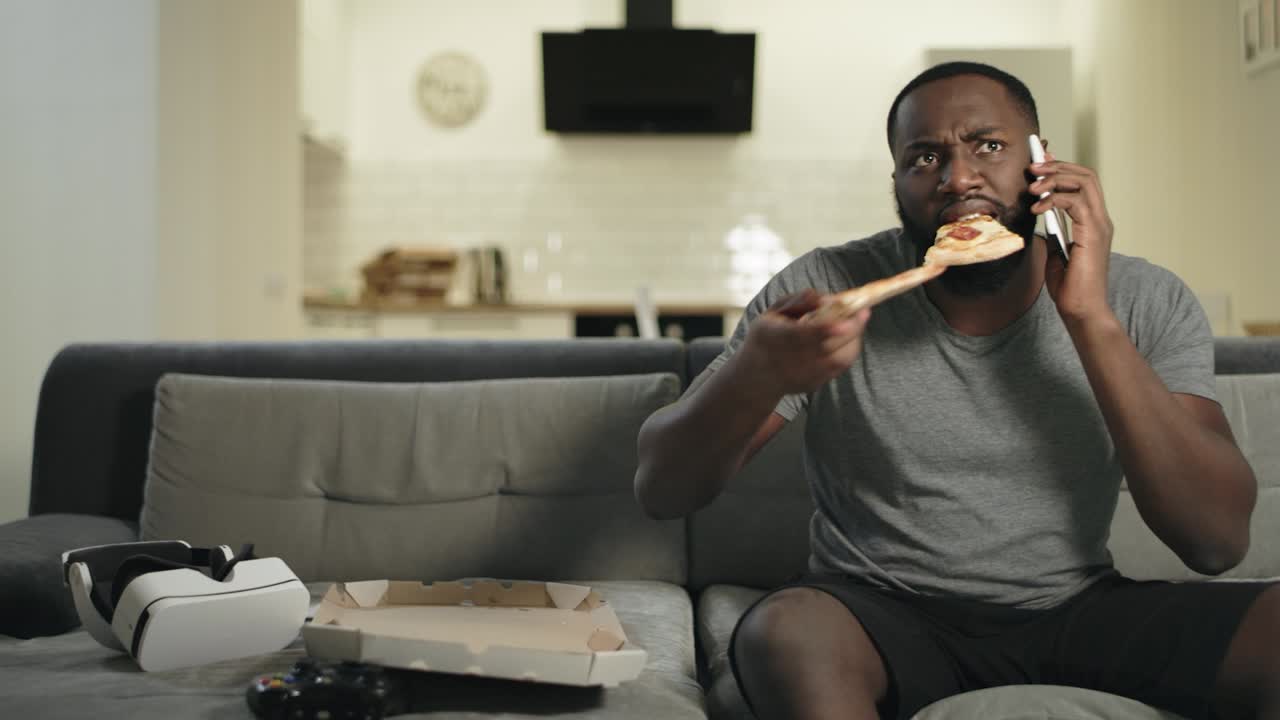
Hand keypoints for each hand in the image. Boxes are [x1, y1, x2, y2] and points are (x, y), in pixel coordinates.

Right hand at [741, 289, 869, 395]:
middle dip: (850, 329)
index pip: (800, 335)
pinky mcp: (815, 384)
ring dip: (854, 337)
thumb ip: (798, 301)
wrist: (758, 377)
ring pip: (838, 358)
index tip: (843, 322)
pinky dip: (850, 348)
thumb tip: (824, 298)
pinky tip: (849, 334)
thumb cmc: (767, 336)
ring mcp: (802, 376)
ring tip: (858, 319)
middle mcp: (787, 361)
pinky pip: (840, 366)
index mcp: (773, 337)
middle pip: (826, 347)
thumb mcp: (773, 313)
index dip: (823, 330)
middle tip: (864, 310)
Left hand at [1029, 152, 1115, 324]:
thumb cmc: (1070, 287)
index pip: (1082, 183)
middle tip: (1032, 167)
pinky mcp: (1093, 233)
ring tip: (1032, 186)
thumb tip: (1040, 215)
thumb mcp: (1055, 253)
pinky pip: (1075, 202)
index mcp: (1093, 222)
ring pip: (1084, 182)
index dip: (1061, 168)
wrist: (1082, 309)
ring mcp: (1100, 225)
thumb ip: (1053, 232)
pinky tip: (1036, 209)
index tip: (1039, 162)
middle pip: (1085, 175)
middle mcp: (1100, 219)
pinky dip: (1053, 199)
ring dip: (1054, 178)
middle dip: (1057, 166)